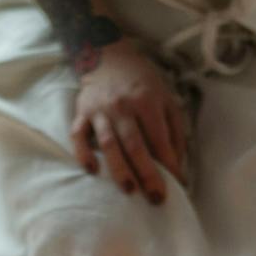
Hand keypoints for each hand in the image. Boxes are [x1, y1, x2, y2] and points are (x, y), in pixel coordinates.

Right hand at [71, 40, 186, 203]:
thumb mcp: (166, 99)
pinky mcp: (81, 113)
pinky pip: (78, 135)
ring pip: (108, 144)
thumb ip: (174, 130)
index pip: (159, 139)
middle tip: (156, 198)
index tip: (178, 184)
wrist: (107, 57)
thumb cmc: (142, 83)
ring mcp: (100, 110)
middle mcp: (123, 106)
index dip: (169, 164)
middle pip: (135, 145)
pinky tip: (92, 170)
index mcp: (147, 101)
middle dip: (147, 174)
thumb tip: (177, 165)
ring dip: (118, 169)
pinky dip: (83, 153)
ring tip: (129, 190)